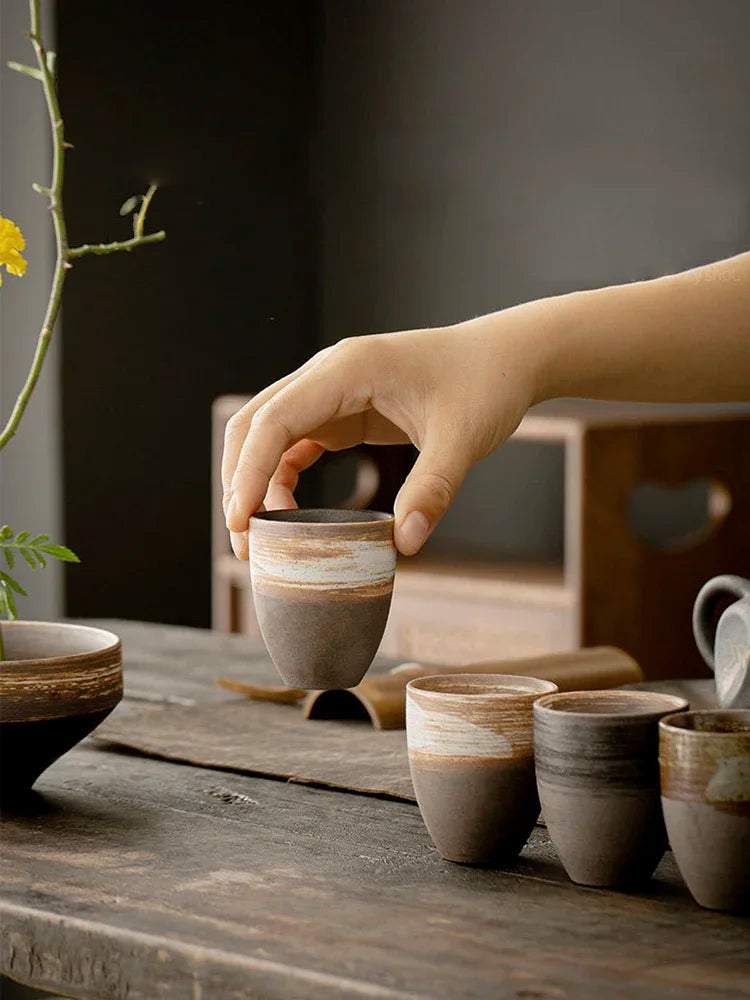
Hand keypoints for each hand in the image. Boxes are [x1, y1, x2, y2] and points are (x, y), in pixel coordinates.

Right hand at [222, 319, 540, 557]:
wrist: (505, 359)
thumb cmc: (485, 384)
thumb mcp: (463, 439)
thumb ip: (434, 489)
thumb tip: (403, 545)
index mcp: (348, 368)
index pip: (275, 419)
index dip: (249, 470)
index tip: (240, 520)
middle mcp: (329, 374)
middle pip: (256, 424)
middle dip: (240, 479)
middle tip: (243, 540)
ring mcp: (332, 391)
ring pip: (269, 434)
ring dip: (256, 481)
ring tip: (260, 537)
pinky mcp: (344, 411)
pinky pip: (296, 442)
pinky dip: (282, 477)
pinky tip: (287, 514)